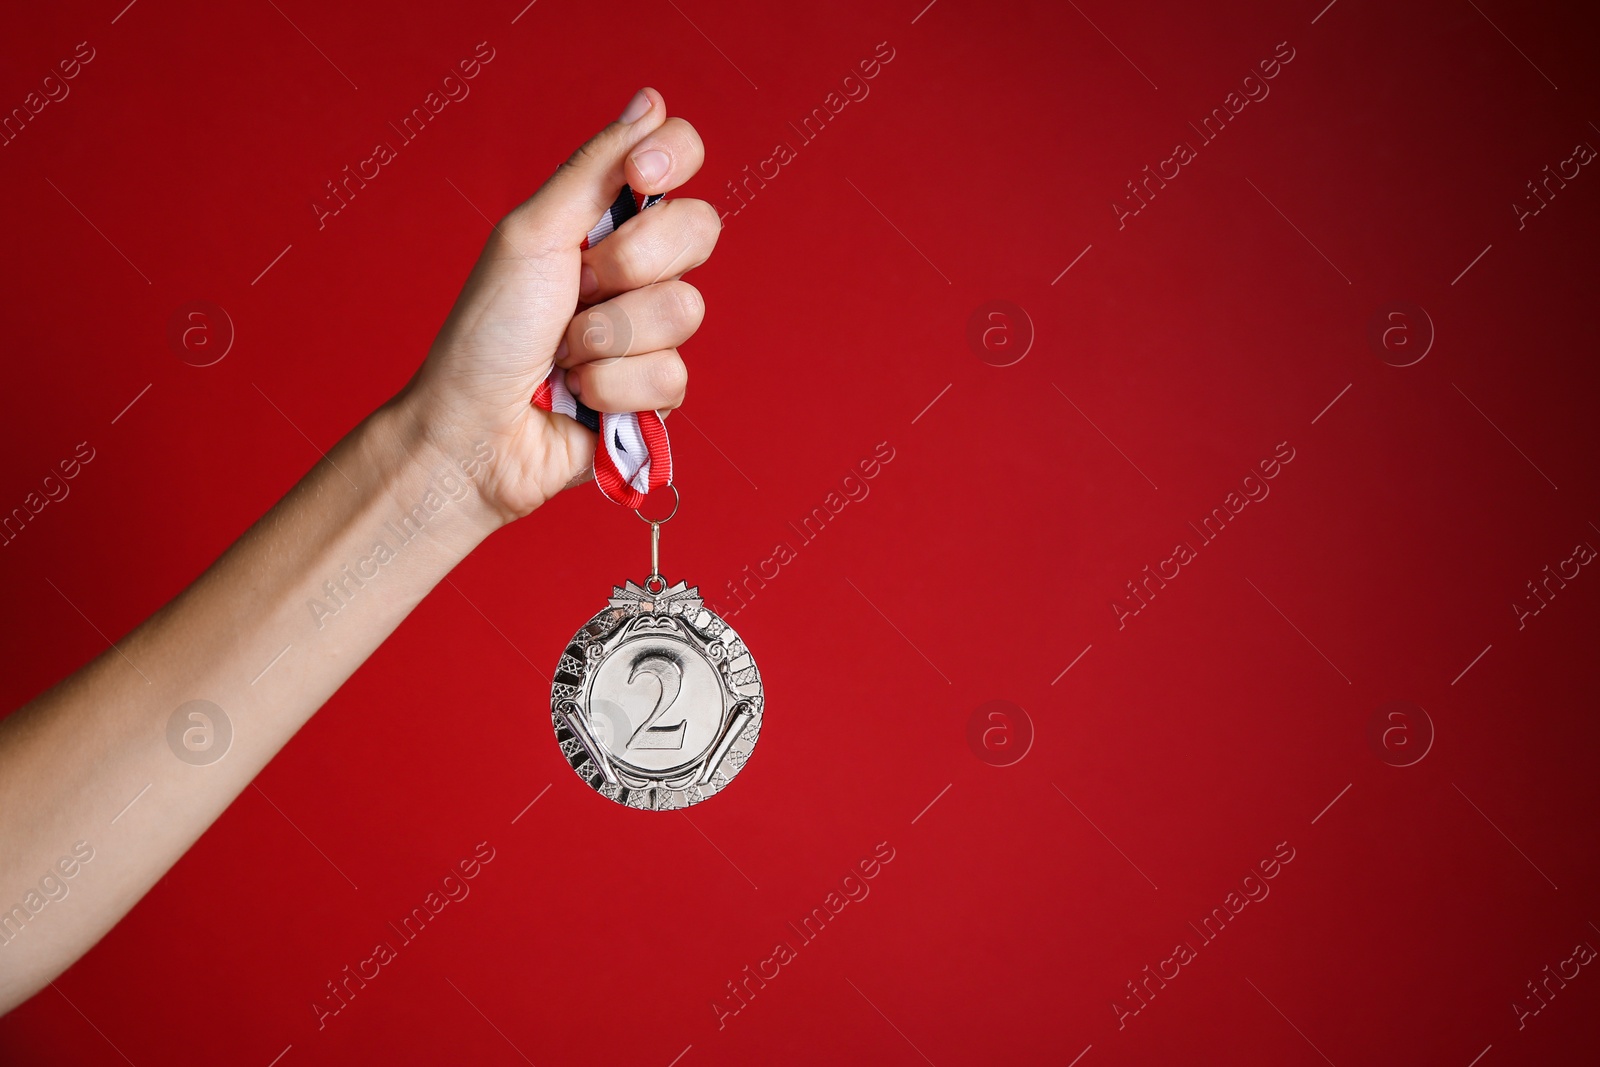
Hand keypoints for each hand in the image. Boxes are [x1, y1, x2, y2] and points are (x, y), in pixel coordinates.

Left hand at [402, 87, 720, 523]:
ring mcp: (650, 332)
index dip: (673, 159)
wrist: (473, 432)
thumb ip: (595, 169)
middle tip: (577, 287)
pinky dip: (614, 388)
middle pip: (700, 228)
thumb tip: (651, 102)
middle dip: (631, 261)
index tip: (639, 176)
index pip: (678, 158)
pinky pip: (672, 377)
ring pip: (686, 310)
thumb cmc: (486, 334)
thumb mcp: (532, 235)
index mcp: (604, 219)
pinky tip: (581, 398)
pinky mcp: (656, 393)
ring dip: (609, 337)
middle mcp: (636, 270)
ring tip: (565, 355)